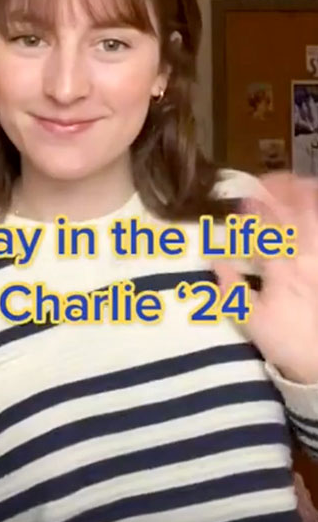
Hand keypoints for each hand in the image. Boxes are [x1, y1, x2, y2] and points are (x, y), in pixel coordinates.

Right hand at [214, 172, 317, 384]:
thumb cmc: (286, 341)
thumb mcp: (250, 321)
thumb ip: (231, 287)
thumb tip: (214, 258)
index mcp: (282, 269)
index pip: (267, 229)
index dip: (255, 209)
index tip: (244, 197)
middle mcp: (305, 258)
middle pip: (296, 214)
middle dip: (282, 192)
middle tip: (268, 180)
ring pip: (315, 219)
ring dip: (305, 196)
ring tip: (296, 181)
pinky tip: (312, 206)